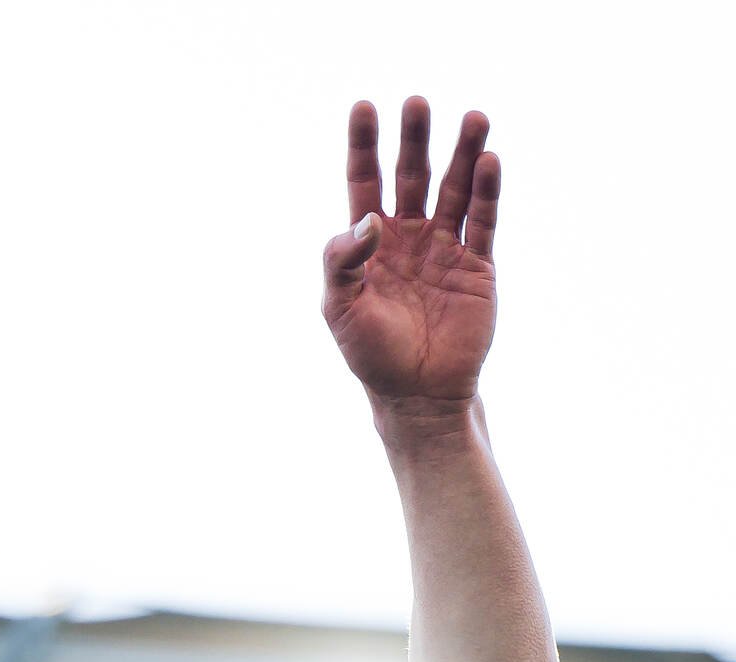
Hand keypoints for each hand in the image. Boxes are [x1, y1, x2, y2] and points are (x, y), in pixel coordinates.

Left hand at [322, 98, 497, 422]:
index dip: (364, 145)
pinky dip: (487, 192)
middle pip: (410, 176)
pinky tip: (489, 161)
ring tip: (473, 116)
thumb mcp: (340, 307)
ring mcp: (444, 248)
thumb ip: (342, 261)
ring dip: (463, 154)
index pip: (363, 182)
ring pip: (455, 191)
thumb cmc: (370, 353)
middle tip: (417, 101)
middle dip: (414, 140)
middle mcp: (408, 237)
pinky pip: (483, 221)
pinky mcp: (477, 265)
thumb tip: (367, 219)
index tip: (365, 106)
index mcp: (368, 244)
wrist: (416, 393)